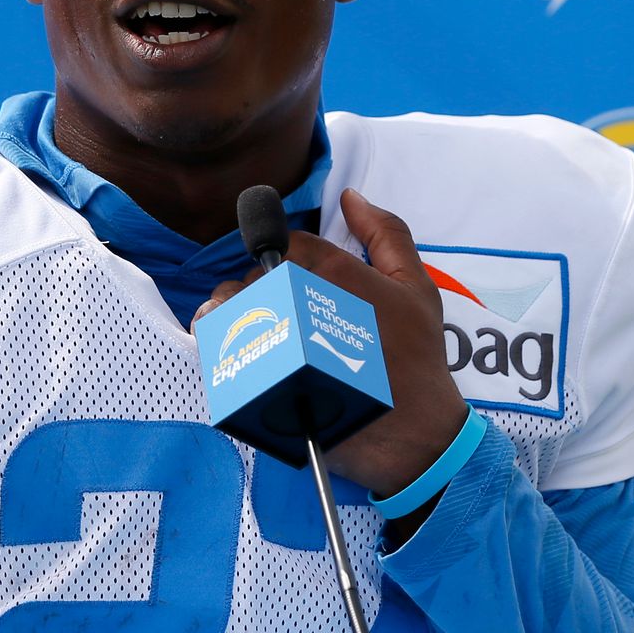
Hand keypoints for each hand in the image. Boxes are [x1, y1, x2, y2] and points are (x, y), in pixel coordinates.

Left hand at [192, 189, 468, 497]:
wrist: (415, 436)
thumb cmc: (418, 359)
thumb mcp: (417, 287)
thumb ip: (387, 234)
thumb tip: (351, 196)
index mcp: (338, 270)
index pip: (289, 244)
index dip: (285, 257)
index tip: (292, 281)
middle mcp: (302, 298)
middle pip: (257, 274)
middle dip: (259, 286)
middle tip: (277, 310)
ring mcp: (276, 339)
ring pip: (232, 304)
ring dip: (232, 309)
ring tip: (254, 329)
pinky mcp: (259, 378)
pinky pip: (219, 346)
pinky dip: (216, 340)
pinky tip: (230, 348)